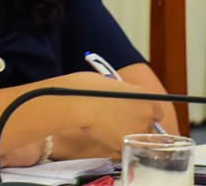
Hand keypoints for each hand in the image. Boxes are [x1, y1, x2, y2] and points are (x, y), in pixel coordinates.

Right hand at [43, 72, 167, 157]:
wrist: (76, 102)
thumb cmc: (87, 86)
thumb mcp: (111, 83)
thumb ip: (123, 95)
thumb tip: (121, 99)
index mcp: (145, 97)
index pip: (156, 112)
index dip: (144, 114)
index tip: (134, 115)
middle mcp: (147, 115)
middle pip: (148, 127)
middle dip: (135, 125)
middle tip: (116, 121)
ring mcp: (137, 131)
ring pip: (135, 138)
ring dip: (125, 136)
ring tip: (106, 130)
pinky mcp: (125, 144)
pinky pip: (123, 148)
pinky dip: (115, 146)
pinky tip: (102, 137)